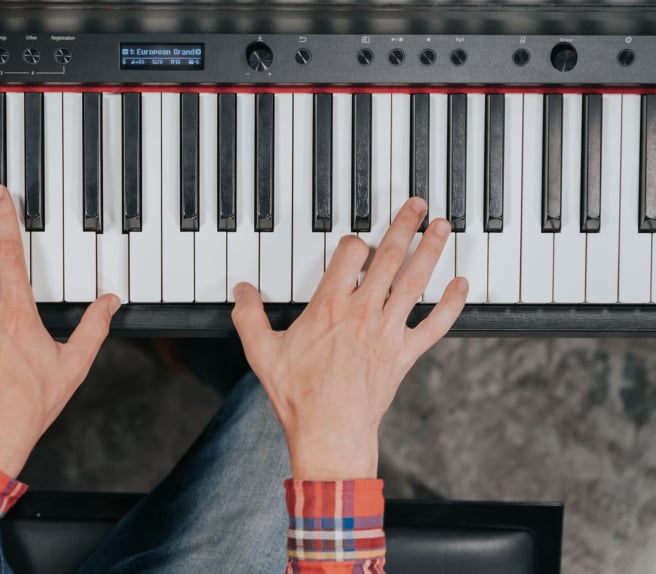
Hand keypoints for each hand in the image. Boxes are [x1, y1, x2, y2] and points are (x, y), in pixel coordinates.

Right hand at [231, 198, 466, 480]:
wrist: (329, 433)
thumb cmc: (298, 396)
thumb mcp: (262, 352)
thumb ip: (249, 316)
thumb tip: (242, 291)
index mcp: (329, 307)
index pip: (349, 256)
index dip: (354, 242)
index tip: (356, 241)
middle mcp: (362, 313)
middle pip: (390, 258)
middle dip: (404, 227)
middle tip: (416, 205)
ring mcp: (387, 333)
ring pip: (415, 282)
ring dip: (431, 251)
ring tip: (441, 227)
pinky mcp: (403, 354)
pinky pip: (434, 325)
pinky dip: (451, 305)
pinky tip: (462, 286)